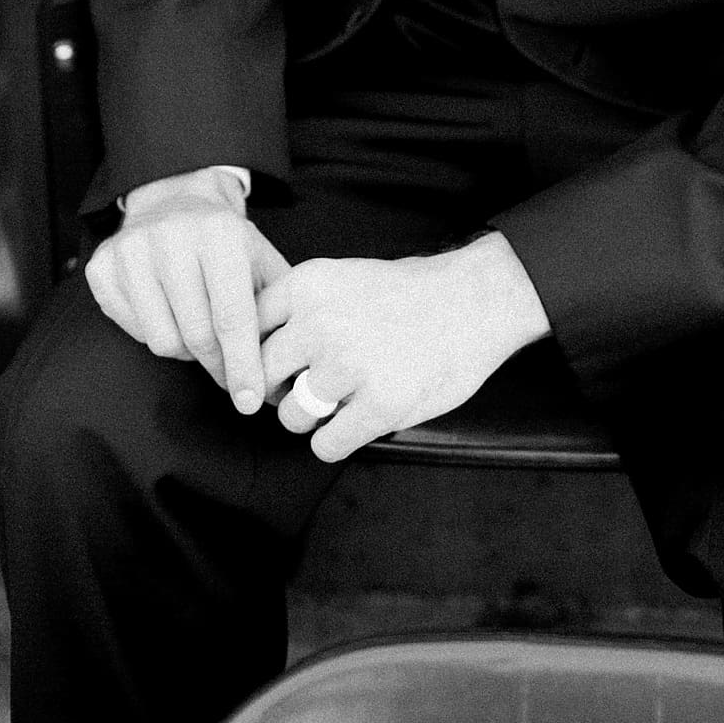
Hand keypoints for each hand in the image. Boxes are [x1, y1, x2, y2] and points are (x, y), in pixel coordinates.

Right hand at [85, 171, 289, 411]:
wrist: (177, 201)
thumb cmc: (226, 244)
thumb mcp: (261, 260)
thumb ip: (278, 307)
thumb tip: (287, 369)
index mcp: (220, 232)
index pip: (231, 317)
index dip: (243, 366)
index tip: (249, 402)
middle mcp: (172, 234)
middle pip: (197, 335)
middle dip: (218, 365)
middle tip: (229, 374)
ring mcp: (131, 248)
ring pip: (162, 340)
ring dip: (187, 351)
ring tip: (200, 332)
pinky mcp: (102, 266)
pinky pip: (133, 330)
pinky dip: (155, 333)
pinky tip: (168, 312)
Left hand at [256, 232, 549, 462]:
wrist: (476, 301)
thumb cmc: (411, 293)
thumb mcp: (344, 277)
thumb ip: (299, 308)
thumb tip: (255, 351)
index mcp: (308, 285)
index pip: (247, 329)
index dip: (258, 352)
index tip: (275, 365)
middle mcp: (320, 323)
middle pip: (262, 377)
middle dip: (281, 390)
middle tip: (307, 389)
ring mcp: (348, 366)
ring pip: (292, 416)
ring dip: (311, 418)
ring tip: (341, 403)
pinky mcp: (378, 406)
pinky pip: (325, 445)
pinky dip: (336, 441)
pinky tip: (357, 422)